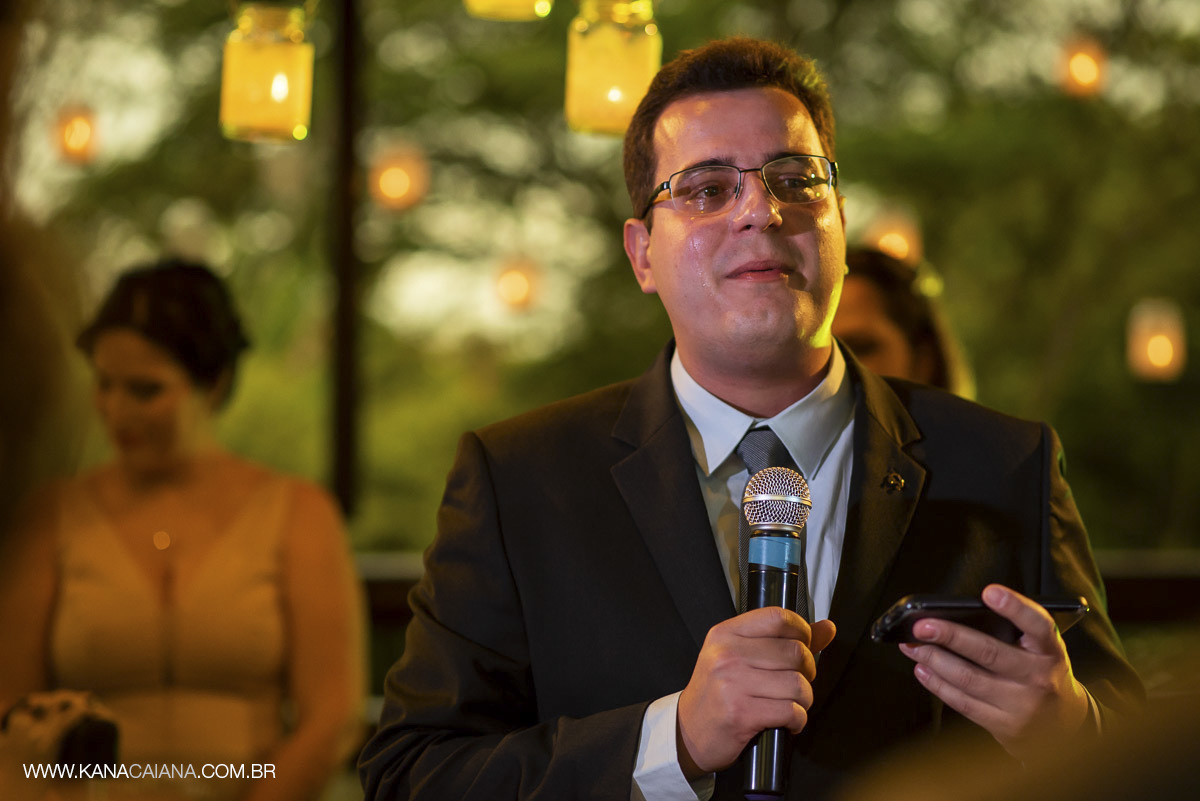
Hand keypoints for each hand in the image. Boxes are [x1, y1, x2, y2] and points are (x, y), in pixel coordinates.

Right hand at [676, 607, 835, 777]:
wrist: (688, 733)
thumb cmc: (717, 693)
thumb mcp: (740, 657)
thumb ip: (784, 641)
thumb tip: (827, 627)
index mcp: (725, 634)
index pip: (777, 618)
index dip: (802, 631)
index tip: (803, 645)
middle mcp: (726, 654)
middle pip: (795, 652)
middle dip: (808, 672)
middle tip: (797, 682)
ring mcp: (732, 684)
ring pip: (797, 684)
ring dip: (804, 700)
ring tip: (792, 704)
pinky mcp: (740, 713)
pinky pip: (791, 711)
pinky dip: (798, 720)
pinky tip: (787, 721)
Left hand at [898, 584, 1089, 758]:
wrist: (1065, 725)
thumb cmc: (1043, 673)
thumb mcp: (1042, 649)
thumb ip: (1015, 631)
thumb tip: (959, 615)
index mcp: (1050, 650)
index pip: (1038, 624)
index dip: (1014, 607)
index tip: (989, 592)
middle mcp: (1038, 676)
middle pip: (989, 652)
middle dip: (950, 636)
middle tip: (921, 625)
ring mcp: (1021, 704)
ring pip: (969, 679)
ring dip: (934, 659)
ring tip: (912, 646)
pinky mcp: (1004, 725)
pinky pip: (963, 702)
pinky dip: (938, 684)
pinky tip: (923, 669)